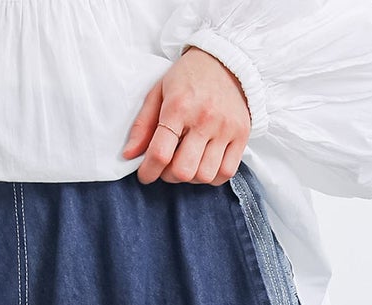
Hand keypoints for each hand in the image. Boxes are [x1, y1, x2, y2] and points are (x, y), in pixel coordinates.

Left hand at [123, 45, 251, 184]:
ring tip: (186, 162)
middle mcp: (204, 119)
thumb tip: (130, 155)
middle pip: (183, 170)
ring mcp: (225, 129)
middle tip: (166, 166)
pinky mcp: (242, 135)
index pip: (160, 153)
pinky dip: (212, 177)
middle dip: (169, 175)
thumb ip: (143, 124)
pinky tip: (204, 164)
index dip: (148, 172)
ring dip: (191, 178)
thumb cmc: (188, 77)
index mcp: (179, 106)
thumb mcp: (159, 92)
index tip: (145, 175)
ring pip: (205, 176)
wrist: (226, 60)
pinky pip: (226, 173)